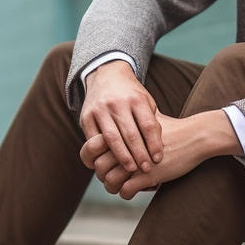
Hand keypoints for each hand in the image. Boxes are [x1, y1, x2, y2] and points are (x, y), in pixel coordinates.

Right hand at [79, 60, 161, 174]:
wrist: (106, 74)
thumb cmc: (131, 94)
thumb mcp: (146, 101)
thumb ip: (152, 121)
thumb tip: (157, 149)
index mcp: (136, 99)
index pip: (148, 125)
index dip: (154, 144)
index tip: (158, 158)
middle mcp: (117, 103)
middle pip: (130, 134)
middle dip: (140, 155)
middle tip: (146, 169)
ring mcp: (100, 109)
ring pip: (112, 139)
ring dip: (123, 157)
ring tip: (132, 169)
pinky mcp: (86, 116)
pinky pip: (94, 139)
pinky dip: (102, 152)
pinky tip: (110, 162)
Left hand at [81, 110, 241, 199]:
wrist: (195, 136)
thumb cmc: (171, 130)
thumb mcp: (146, 122)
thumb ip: (129, 127)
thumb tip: (113, 134)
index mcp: (122, 130)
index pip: (94, 149)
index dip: (96, 160)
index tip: (105, 165)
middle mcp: (125, 144)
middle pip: (99, 166)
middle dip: (103, 176)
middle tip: (112, 178)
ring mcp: (136, 160)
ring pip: (109, 181)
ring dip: (113, 188)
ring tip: (121, 187)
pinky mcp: (149, 174)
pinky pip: (126, 190)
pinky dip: (126, 193)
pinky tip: (134, 190)